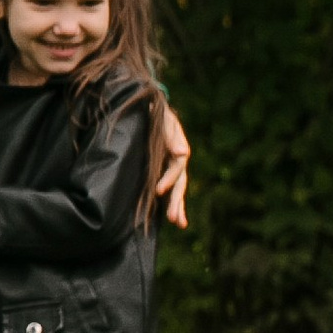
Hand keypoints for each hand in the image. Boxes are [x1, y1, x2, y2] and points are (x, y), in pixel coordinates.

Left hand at [156, 103, 191, 231]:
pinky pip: (170, 189)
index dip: (169, 179)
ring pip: (177, 189)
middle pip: (180, 183)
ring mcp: (172, 167)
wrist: (150, 109)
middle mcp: (178, 160)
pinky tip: (176, 221)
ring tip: (178, 223)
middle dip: (176, 201)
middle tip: (173, 218)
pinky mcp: (163, 171)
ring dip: (177, 206)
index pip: (177, 166)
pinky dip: (172, 204)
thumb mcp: (164, 119)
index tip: (158, 190)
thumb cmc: (157, 113)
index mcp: (178, 148)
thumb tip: (182, 153)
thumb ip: (171, 134)